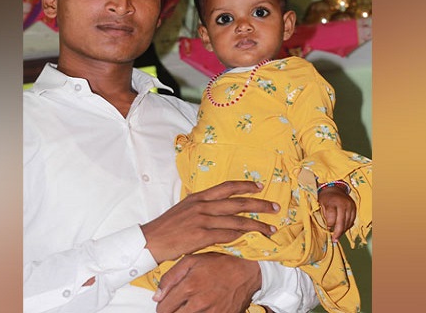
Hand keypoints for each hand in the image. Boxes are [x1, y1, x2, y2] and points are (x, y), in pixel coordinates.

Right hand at [141, 180, 278, 262]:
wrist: (150, 240)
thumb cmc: (167, 227)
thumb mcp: (184, 210)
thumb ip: (202, 208)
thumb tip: (218, 209)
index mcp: (198, 197)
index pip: (227, 187)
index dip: (246, 185)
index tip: (260, 186)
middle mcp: (202, 205)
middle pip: (237, 202)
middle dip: (259, 204)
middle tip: (275, 207)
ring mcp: (202, 220)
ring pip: (236, 220)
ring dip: (256, 225)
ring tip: (270, 228)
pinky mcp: (200, 236)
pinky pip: (226, 235)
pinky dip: (240, 236)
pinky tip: (251, 238)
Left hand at [153, 252, 260, 312]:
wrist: (247, 270)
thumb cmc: (218, 263)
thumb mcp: (191, 260)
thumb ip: (170, 277)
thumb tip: (157, 296)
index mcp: (189, 287)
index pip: (163, 309)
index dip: (162, 306)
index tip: (166, 303)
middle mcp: (199, 303)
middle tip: (177, 306)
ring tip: (190, 306)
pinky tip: (202, 308)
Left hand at [317, 186, 355, 241]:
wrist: (334, 188)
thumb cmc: (325, 197)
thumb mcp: (320, 204)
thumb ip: (324, 215)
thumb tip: (328, 228)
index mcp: (333, 202)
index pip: (332, 219)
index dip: (329, 225)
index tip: (326, 229)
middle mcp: (344, 204)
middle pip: (342, 223)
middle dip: (338, 233)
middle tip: (334, 240)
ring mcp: (350, 206)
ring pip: (348, 223)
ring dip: (343, 230)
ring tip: (337, 235)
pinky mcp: (354, 208)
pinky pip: (352, 220)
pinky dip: (347, 226)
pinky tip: (342, 229)